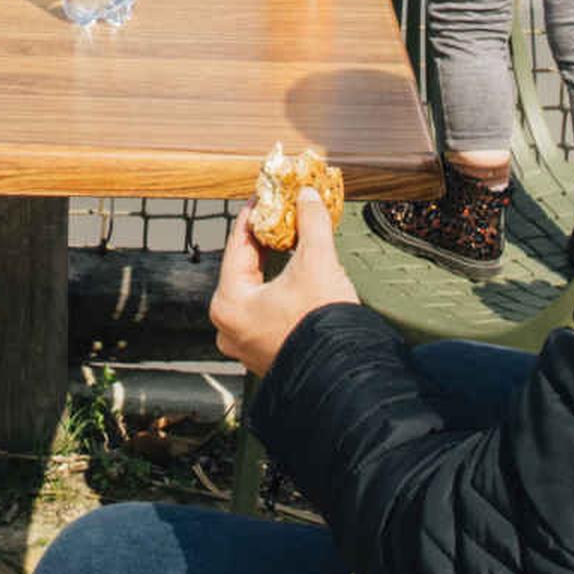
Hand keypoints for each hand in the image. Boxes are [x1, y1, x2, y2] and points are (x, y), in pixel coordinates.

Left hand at [212, 187, 358, 377]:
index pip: (238, 245)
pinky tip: (297, 278)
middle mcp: (230, 327)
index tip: (264, 197)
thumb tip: (308, 197)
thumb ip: (311, 224)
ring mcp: (246, 344)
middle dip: (266, 242)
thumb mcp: (317, 263)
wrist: (344, 376)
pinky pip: (267, 312)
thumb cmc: (321, 326)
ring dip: (274, 266)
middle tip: (280, 217)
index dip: (254, 215)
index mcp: (229, 303)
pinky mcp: (266, 354)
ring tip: (291, 243)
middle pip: (245, 268)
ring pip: (257, 291)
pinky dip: (280, 291)